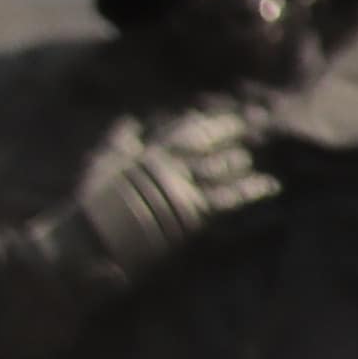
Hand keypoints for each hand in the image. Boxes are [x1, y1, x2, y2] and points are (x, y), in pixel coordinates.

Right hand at [58, 100, 279, 283]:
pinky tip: (272, 186)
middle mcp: (167, 168)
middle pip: (207, 145)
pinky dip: (251, 192)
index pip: (184, 131)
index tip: (232, 115)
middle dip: (233, 133)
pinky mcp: (190, 218)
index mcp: (147, 154)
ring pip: (219, 169)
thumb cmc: (89, 207)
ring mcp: (180, 192)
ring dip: (240, 162)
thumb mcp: (100, 166)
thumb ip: (117, 141)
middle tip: (260, 124)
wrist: (85, 243)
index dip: (210, 122)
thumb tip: (130, 121)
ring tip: (257, 157)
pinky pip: (228, 202)